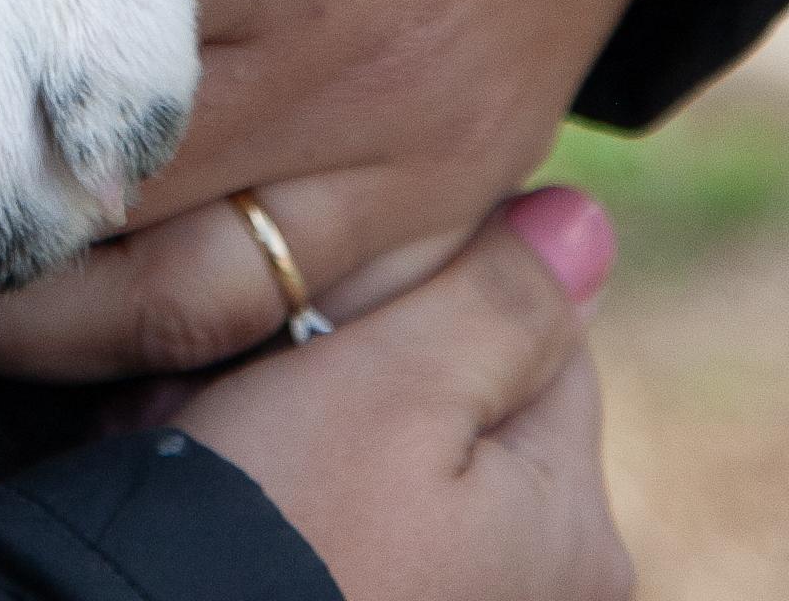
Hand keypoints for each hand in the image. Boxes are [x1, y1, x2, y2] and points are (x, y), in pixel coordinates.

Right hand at [182, 187, 630, 600]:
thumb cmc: (282, 531)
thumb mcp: (396, 384)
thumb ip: (502, 299)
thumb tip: (587, 226)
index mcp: (574, 531)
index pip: (527, 323)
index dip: (420, 281)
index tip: (315, 296)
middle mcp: (537, 587)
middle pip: (451, 389)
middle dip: (343, 357)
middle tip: (241, 372)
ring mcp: (451, 599)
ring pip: (377, 442)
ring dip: (289, 410)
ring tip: (200, 425)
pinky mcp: (377, 600)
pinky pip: (334, 508)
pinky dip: (275, 481)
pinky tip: (204, 465)